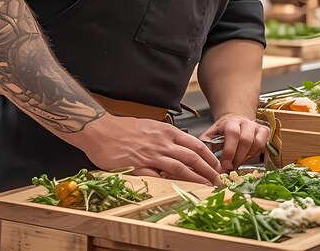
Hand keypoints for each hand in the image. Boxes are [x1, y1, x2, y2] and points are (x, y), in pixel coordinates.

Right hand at [76, 114, 221, 184]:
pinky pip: (158, 177)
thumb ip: (166, 136)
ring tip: (206, 187)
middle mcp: (162, 142)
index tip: (217, 165)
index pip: (194, 144)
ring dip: (195, 179)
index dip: (208, 156)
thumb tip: (181, 146)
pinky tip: (179, 191)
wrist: (102, 130)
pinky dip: (169, 184)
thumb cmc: (125, 128)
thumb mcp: (151, 127)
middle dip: (208, 170)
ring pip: (179, 168)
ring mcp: (151, 155)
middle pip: (192, 157)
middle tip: (218, 181)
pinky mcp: (139, 166)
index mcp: (166, 131)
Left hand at [199, 113, 269, 171]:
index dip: (230, 150)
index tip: (225, 164)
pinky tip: (248, 155)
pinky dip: (257, 154)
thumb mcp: (212, 133)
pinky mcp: (265, 131)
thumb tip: (201, 154)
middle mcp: (245, 122)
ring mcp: (256, 126)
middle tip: (231, 167)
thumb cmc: (223, 131)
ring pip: (256, 144)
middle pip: (246, 140)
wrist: (236, 121)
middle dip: (238, 157)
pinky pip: (264, 146)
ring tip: (238, 160)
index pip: (232, 134)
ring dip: (247, 157)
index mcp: (230, 122)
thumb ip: (206, 142)